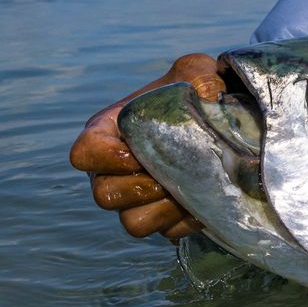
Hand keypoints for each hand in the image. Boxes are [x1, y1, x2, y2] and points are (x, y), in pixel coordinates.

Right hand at [69, 53, 223, 240]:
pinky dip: (185, 222)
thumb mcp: (196, 72)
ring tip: (189, 189)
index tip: (136, 152)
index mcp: (108, 133)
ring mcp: (135, 198)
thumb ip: (198, 74)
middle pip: (104, 196)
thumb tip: (209, 91)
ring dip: (162, 210)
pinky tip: (205, 201)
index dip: (105, 158)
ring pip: (132, 223)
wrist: (223, 120)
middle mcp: (113, 171)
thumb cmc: (195, 92)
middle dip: (139, 188)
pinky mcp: (163, 218)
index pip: (83, 154)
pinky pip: (165, 234)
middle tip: (171, 174)